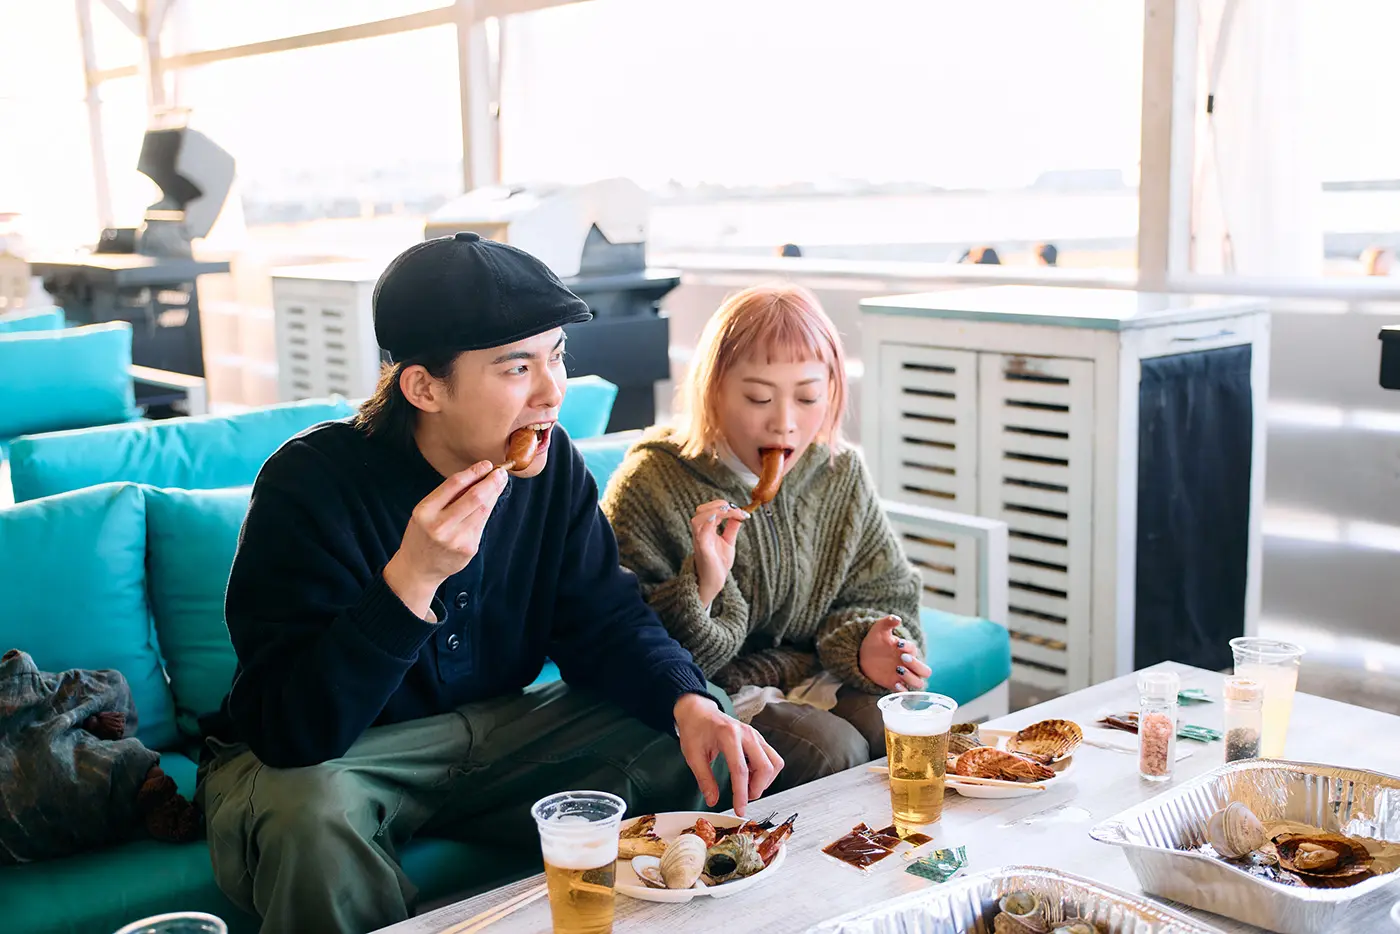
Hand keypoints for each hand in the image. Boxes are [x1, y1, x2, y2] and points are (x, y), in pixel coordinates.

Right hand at [383, 461, 507, 616]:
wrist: (418, 568)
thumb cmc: (422, 534)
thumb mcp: (425, 511)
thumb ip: (447, 496)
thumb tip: (477, 476)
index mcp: (425, 511)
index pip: (453, 484)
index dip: (473, 471)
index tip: (486, 464)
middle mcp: (440, 525)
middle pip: (474, 497)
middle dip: (491, 481)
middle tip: (501, 472)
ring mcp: (456, 539)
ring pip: (483, 510)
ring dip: (494, 493)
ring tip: (500, 482)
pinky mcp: (468, 548)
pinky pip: (482, 524)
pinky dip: (488, 509)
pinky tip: (491, 500)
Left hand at [673, 693, 782, 816]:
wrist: (698, 711)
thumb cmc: (695, 729)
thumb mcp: (693, 755)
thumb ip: (704, 779)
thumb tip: (712, 800)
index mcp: (728, 735)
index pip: (740, 770)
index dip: (741, 794)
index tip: (740, 809)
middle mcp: (747, 733)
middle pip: (764, 767)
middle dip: (757, 789)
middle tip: (743, 798)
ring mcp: (755, 735)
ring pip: (774, 763)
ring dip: (764, 781)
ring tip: (747, 787)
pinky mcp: (758, 738)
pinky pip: (771, 758)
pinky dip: (764, 772)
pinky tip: (749, 776)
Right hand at [690, 500, 747, 607]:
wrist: (714, 583)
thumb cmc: (718, 564)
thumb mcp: (728, 542)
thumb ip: (731, 528)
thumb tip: (739, 514)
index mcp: (706, 530)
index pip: (709, 510)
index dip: (723, 506)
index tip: (740, 510)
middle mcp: (701, 533)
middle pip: (700, 511)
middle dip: (716, 505)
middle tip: (733, 508)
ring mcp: (700, 541)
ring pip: (697, 519)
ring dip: (713, 511)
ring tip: (727, 511)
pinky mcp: (703, 549)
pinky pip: (701, 533)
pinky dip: (708, 522)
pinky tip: (717, 519)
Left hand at [858, 616, 931, 691]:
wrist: (863, 655)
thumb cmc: (875, 640)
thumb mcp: (879, 629)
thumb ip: (888, 622)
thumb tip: (897, 619)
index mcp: (907, 650)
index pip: (915, 650)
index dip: (909, 647)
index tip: (898, 644)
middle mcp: (909, 664)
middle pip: (925, 671)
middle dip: (916, 665)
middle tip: (902, 658)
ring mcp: (903, 676)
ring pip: (918, 683)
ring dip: (911, 678)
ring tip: (898, 670)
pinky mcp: (895, 685)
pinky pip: (905, 692)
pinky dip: (902, 690)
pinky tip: (895, 684)